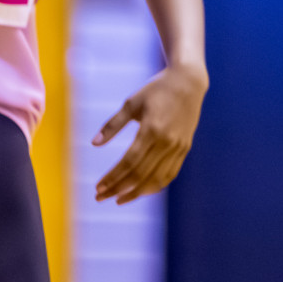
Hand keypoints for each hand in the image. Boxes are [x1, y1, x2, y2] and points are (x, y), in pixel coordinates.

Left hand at [94, 63, 208, 203]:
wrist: (188, 82)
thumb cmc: (156, 90)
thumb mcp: (131, 103)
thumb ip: (112, 125)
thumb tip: (94, 144)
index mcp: (152, 129)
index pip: (129, 162)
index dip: (112, 177)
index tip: (98, 187)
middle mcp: (167, 141)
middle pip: (140, 174)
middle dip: (118, 189)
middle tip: (101, 196)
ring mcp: (178, 147)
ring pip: (156, 179)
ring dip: (135, 193)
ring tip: (118, 199)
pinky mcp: (184, 149)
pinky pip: (169, 174)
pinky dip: (154, 186)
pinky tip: (139, 190)